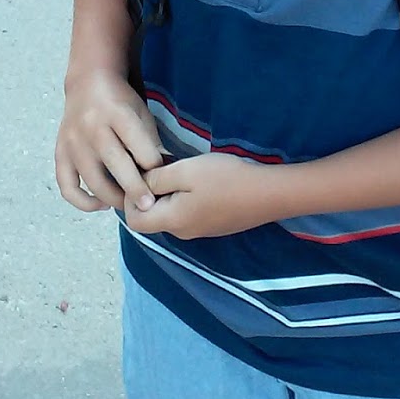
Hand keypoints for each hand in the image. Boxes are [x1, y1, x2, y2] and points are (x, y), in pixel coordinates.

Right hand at [55, 72, 164, 213]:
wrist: (87, 84)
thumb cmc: (120, 102)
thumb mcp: (141, 115)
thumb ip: (151, 144)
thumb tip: (165, 176)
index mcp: (118, 114)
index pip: (139, 145)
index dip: (153, 165)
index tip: (163, 179)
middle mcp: (92, 128)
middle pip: (115, 164)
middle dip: (135, 189)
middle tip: (149, 207)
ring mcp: (73, 142)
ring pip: (92, 180)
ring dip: (113, 199)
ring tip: (129, 205)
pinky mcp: (60, 154)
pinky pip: (67, 186)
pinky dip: (82, 202)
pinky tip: (100, 205)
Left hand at [124, 153, 279, 240]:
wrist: (269, 193)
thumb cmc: (226, 179)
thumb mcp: (186, 171)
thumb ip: (156, 179)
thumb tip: (138, 185)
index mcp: (172, 221)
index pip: (133, 221)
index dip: (130, 198)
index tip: (143, 174)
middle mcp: (182, 232)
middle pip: (151, 216)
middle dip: (150, 192)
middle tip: (163, 166)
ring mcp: (200, 231)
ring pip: (170, 213)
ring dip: (169, 192)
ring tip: (183, 169)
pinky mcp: (213, 225)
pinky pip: (188, 213)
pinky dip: (185, 197)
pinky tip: (201, 180)